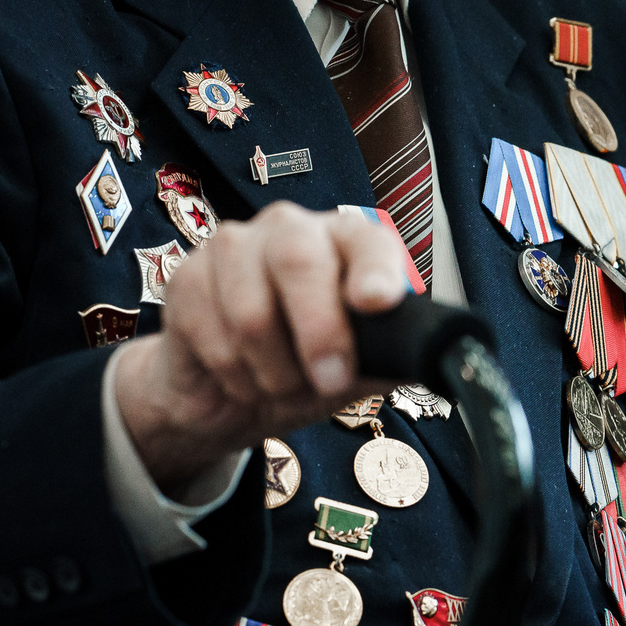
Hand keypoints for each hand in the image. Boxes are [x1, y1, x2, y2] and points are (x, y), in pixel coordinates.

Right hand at [112, 203, 414, 488]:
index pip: (366, 239)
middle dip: (318, 329)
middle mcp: (290, 229)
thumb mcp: (357, 372)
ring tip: (282, 387)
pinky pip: (212, 336)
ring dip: (273, 372)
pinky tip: (243, 380)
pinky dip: (236, 377)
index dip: (373, 268)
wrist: (227, 396)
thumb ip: (392, 358)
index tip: (378, 302)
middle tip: (331, 381)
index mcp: (344, 242)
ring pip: (252, 311)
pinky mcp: (186, 278)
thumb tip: (439, 358)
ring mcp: (233, 248)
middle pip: (299, 258)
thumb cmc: (304, 369)